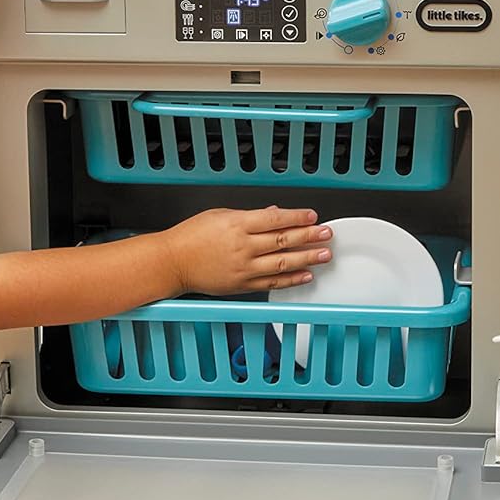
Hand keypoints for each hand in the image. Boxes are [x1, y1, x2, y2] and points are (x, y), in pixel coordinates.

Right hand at [158, 206, 332, 295]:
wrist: (172, 262)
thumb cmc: (190, 236)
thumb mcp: (220, 214)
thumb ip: (250, 216)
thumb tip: (274, 213)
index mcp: (237, 224)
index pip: (276, 219)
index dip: (298, 217)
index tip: (313, 216)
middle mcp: (243, 247)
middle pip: (284, 240)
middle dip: (310, 236)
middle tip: (327, 234)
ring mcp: (244, 268)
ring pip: (283, 263)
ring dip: (307, 258)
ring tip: (324, 254)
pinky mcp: (242, 285)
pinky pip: (272, 283)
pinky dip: (291, 280)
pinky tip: (306, 275)